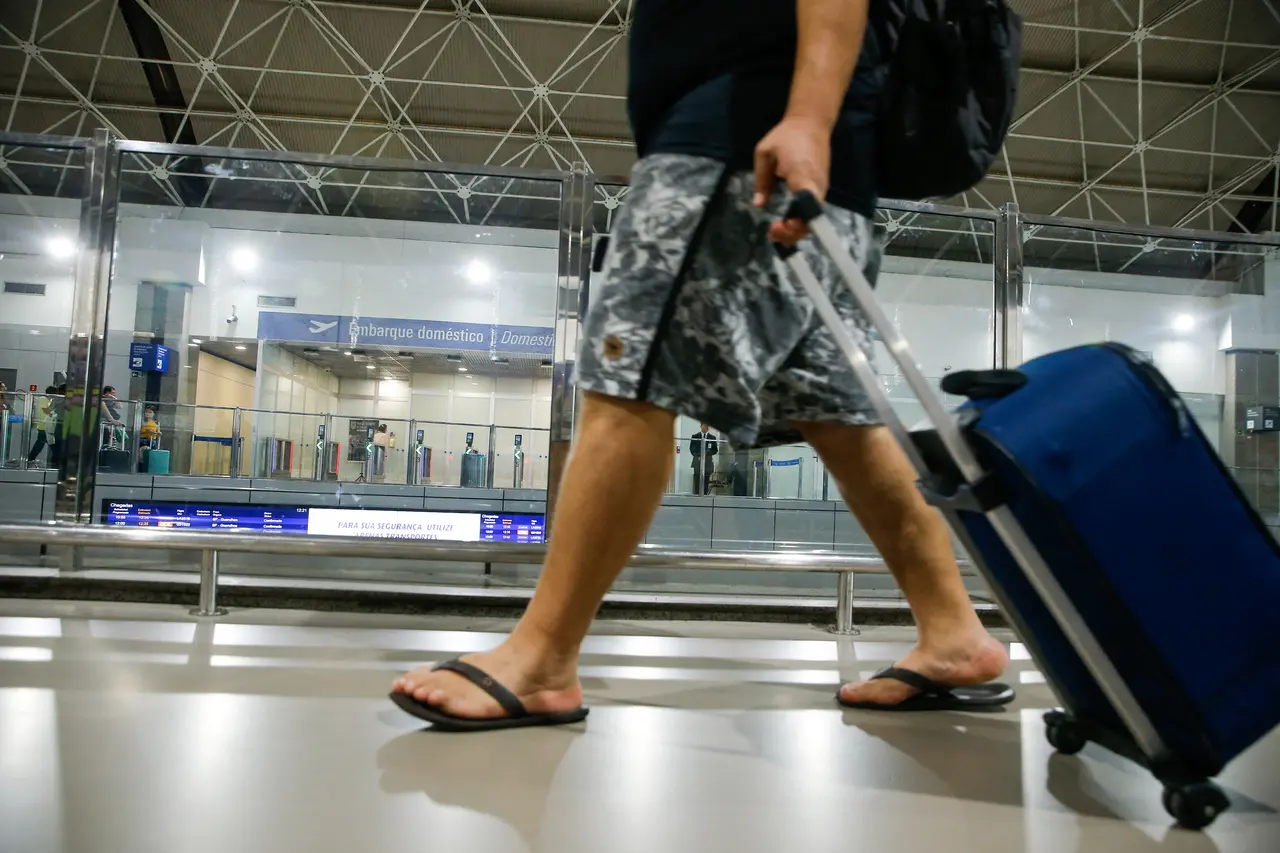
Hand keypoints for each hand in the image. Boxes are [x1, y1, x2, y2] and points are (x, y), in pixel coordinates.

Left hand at [752, 115, 831, 244]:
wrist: (812, 122)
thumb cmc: (786, 136)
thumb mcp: (764, 153)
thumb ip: (761, 180)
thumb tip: (758, 204)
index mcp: (802, 175)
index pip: (806, 207)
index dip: (795, 224)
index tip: (776, 226)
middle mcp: (816, 186)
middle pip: (811, 221)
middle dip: (792, 234)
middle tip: (771, 234)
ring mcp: (822, 188)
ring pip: (813, 219)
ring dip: (796, 230)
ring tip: (776, 231)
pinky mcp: (821, 189)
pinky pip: (813, 211)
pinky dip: (801, 221)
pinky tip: (786, 222)